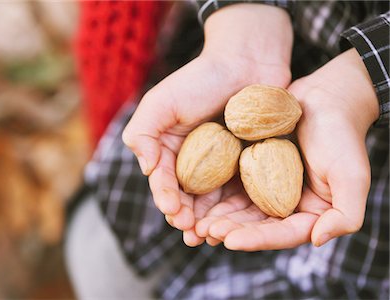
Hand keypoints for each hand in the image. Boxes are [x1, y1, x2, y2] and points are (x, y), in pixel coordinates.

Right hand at [122, 4, 292, 244]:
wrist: (248, 62)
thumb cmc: (201, 79)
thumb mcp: (160, 102)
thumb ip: (142, 133)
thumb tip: (146, 169)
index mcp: (171, 150)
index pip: (164, 181)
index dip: (166, 198)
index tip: (173, 211)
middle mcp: (195, 162)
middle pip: (187, 197)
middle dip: (186, 217)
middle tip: (191, 231)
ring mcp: (223, 166)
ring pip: (213, 201)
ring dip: (209, 221)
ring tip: (210, 236)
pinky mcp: (249, 165)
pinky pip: (241, 192)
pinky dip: (236, 210)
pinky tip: (235, 223)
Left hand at [200, 48, 379, 249]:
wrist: (325, 98)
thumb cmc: (341, 135)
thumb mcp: (352, 176)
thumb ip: (345, 215)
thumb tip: (317, 240)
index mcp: (309, 214)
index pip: (281, 234)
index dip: (256, 239)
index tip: (230, 240)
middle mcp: (286, 204)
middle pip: (255, 225)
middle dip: (229, 230)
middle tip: (204, 231)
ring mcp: (268, 187)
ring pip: (239, 208)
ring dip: (218, 216)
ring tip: (195, 222)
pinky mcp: (253, 168)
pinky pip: (232, 184)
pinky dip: (216, 193)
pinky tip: (196, 197)